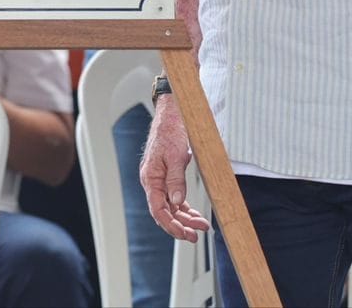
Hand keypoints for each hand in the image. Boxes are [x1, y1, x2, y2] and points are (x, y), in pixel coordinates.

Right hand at [140, 102, 210, 240]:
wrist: (172, 115)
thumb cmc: (171, 132)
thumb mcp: (176, 156)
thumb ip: (176, 180)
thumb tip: (177, 202)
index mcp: (151, 178)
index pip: (158, 210)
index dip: (171, 225)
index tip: (185, 234)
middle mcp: (153, 182)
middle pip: (164, 212)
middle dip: (180, 225)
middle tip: (196, 236)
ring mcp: (159, 180)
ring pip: (170, 207)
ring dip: (184, 218)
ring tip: (201, 226)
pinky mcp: (167, 177)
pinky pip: (174, 198)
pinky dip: (184, 208)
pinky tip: (194, 214)